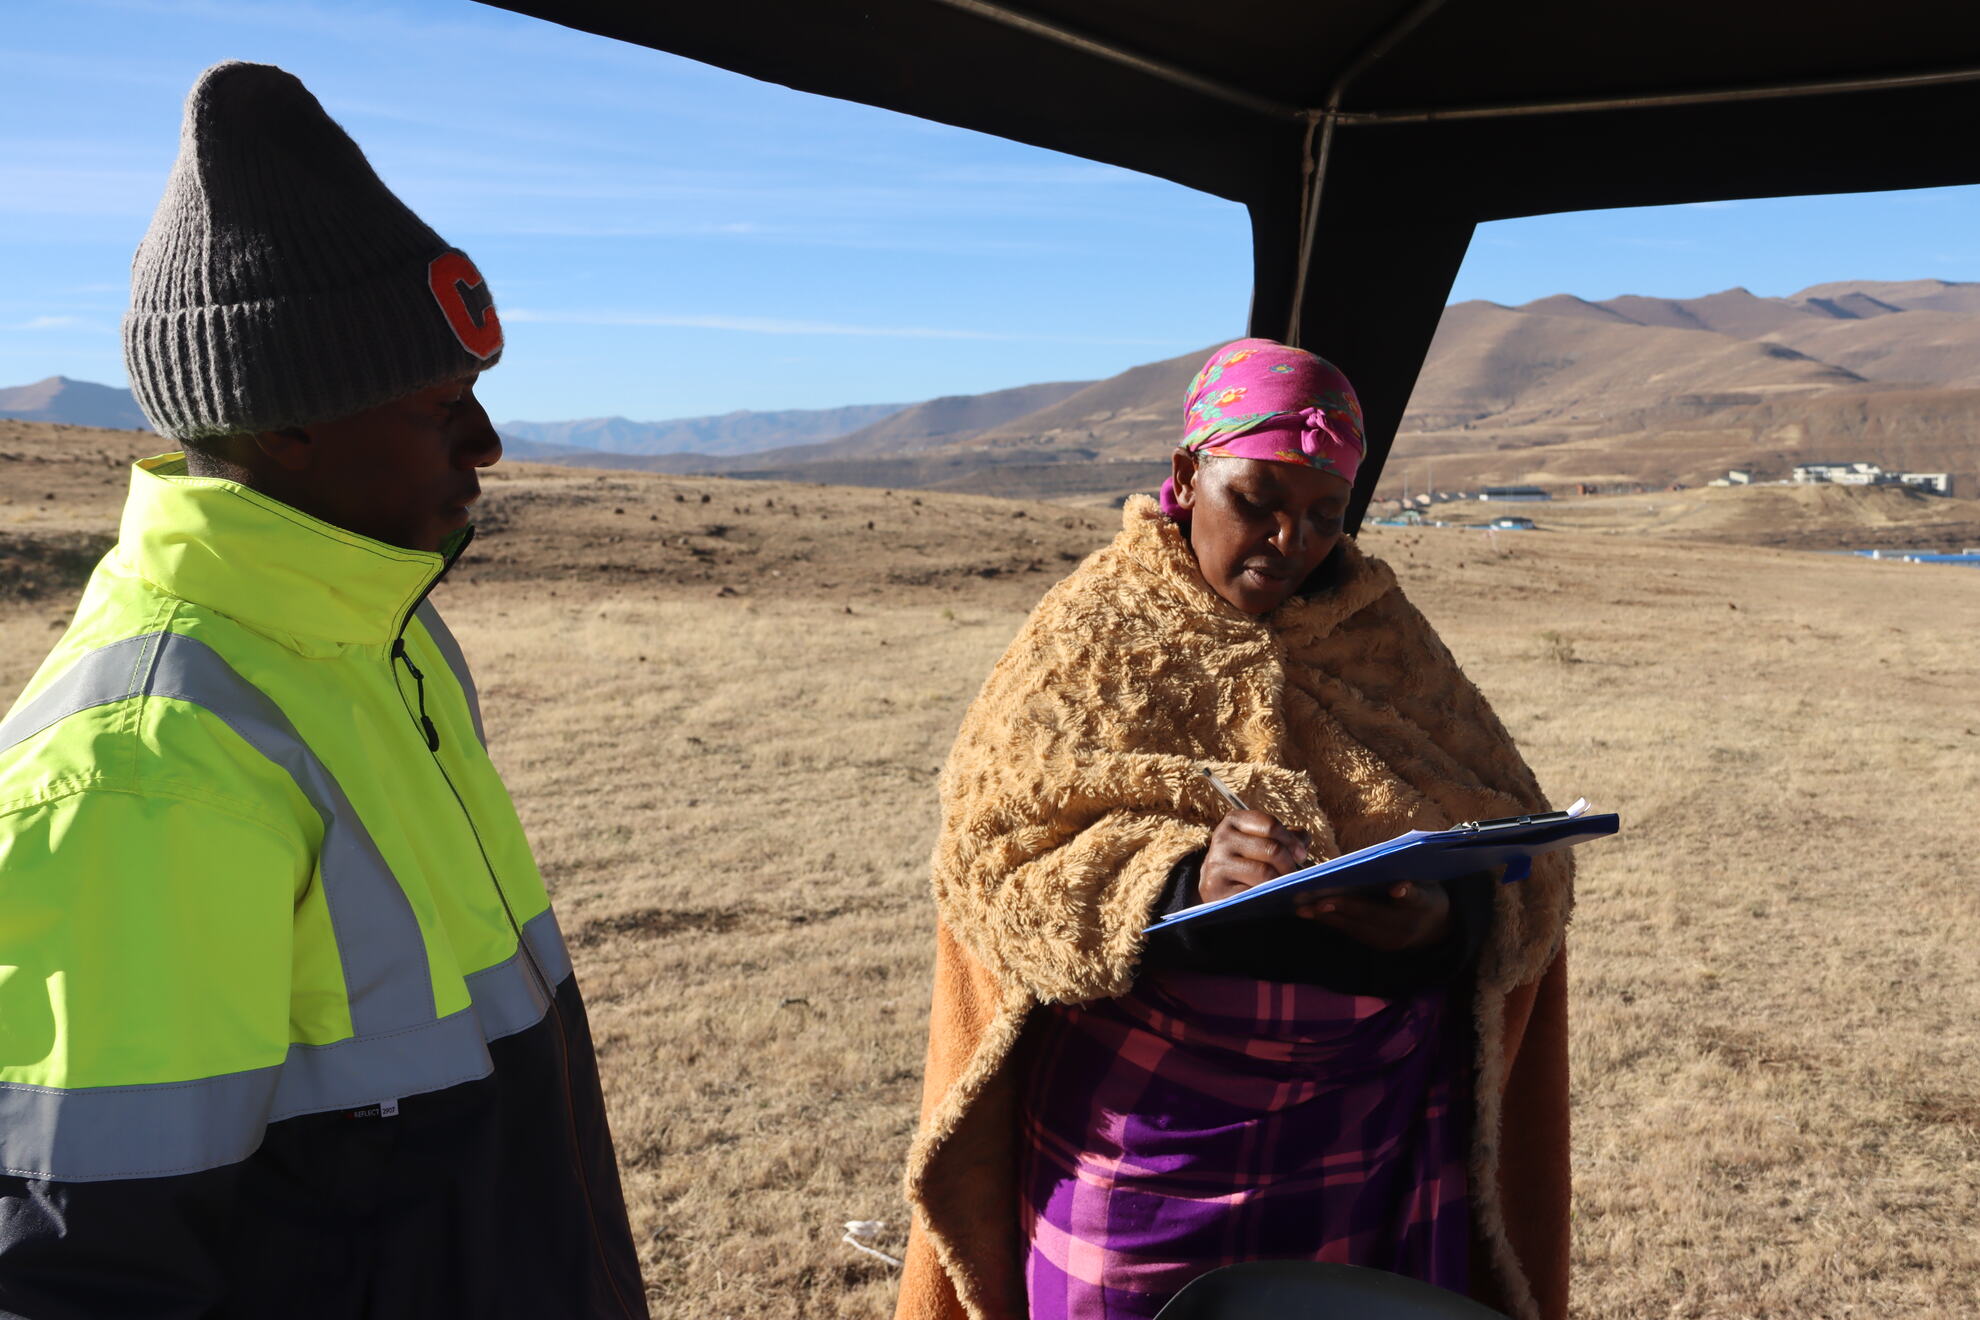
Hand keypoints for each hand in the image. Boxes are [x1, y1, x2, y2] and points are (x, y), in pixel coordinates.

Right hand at [1199, 811, 1309, 904]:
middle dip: (1289, 865)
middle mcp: (1222, 837)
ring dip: (1280, 883)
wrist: (1216, 885)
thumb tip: (1304, 840)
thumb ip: (1286, 837)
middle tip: (1294, 876)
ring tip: (1284, 888)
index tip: (1301, 855)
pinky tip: (1269, 898)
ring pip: (1264, 872)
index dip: (1292, 841)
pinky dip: (1267, 897)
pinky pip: (1253, 893)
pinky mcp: (1215, 887)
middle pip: (1271, 849)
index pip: (1271, 825)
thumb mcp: (1261, 841)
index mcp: (1234, 821)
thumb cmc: (1246, 861)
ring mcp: (1216, 862)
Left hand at [1294, 880, 1451, 950]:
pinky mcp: (1378, 946)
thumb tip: (1389, 877)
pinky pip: (1353, 932)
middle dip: (1342, 908)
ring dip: (1328, 917)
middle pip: (1372, 916)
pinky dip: (1332, 921)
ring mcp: (1391, 940)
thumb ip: (1410, 881)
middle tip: (1315, 900)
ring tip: (1302, 908)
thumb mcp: (1426, 883)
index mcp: (1423, 905)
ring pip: (1356, 927)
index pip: (1413, 898)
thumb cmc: (1425, 893)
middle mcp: (1406, 927)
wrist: (1437, 928)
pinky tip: (1312, 912)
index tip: (1394, 889)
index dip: (1404, 893)